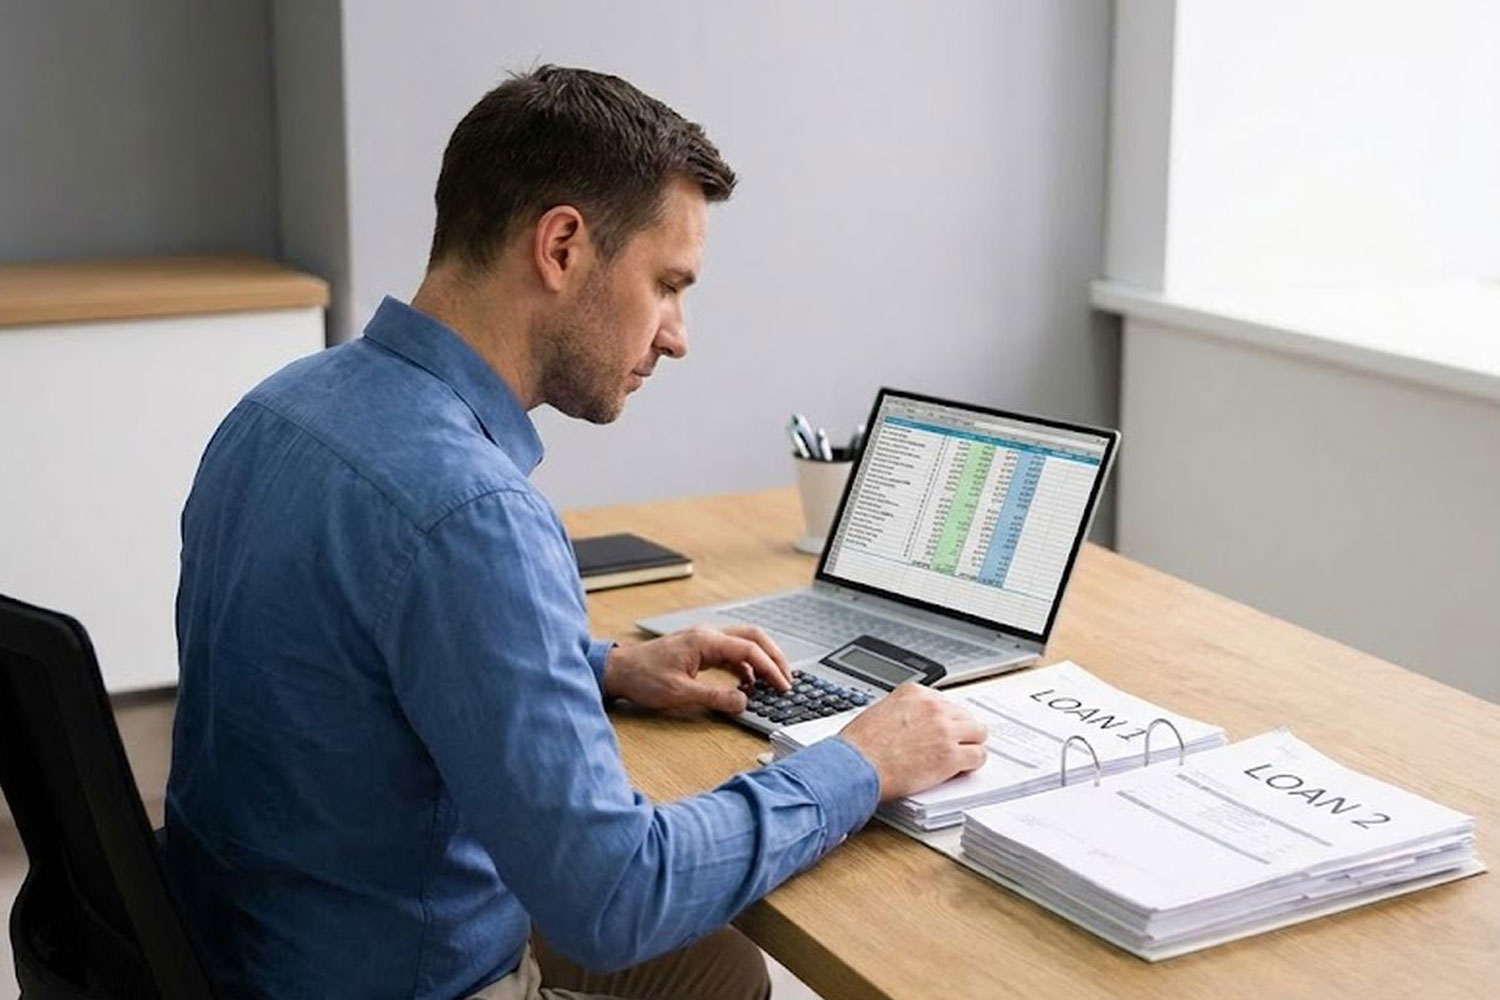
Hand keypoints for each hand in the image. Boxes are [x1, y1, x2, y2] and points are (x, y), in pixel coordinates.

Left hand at [602, 625, 793, 713]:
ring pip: (744, 642)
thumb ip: (714, 697)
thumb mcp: (680, 693)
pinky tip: (747, 683)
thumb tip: (742, 701)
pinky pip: (732, 652)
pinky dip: (746, 665)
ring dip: (761, 660)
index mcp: (705, 641)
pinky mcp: (700, 649)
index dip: (770, 668)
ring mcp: (704, 640)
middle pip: (754, 637)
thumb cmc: (643, 677)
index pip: (749, 649)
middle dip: (774, 657)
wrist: (619, 671)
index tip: (783, 685)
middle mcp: (708, 635)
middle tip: (788, 679)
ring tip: (773, 682)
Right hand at [838, 685, 988, 801]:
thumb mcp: (879, 712)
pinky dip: (972, 764)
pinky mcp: (951, 756)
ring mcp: (944, 730)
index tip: (940, 730)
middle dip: (959, 730)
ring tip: (958, 757)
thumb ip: (903, 712)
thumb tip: (913, 724)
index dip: (943, 720)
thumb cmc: (859, 745)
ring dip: (970, 745)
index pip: (944, 701)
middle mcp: (932, 706)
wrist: (855, 766)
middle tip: (950, 745)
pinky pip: (979, 756)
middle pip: (964, 715)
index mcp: (914, 693)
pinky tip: (960, 769)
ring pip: (978, 733)